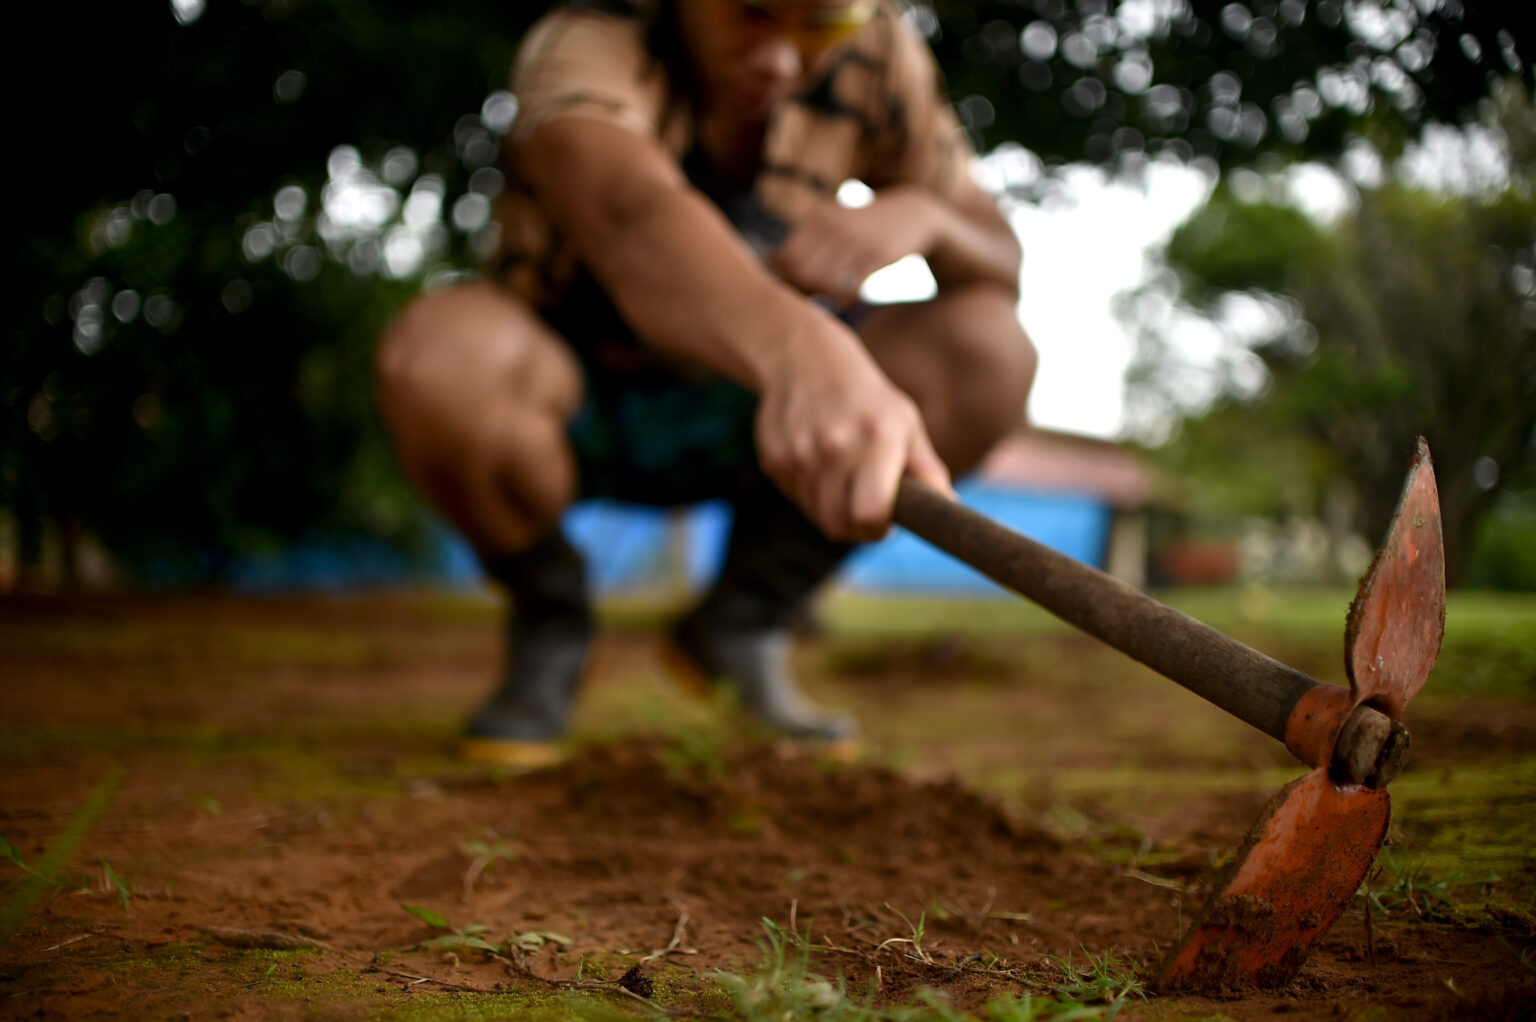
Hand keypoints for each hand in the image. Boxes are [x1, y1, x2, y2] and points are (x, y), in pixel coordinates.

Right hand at [754, 318, 951, 541]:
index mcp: (877, 439)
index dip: (878, 528)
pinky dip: (807, 490)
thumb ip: (926, 469)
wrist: (803, 357)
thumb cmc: (866, 398)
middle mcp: (835, 446)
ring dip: (829, 506)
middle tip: (862, 503)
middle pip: (838, 525)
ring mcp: (800, 453)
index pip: (871, 514)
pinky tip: (815, 460)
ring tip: (839, 473)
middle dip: (853, 524)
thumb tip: (949, 507)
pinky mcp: (773, 458)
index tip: (883, 518)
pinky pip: (793, 497)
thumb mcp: (904, 422)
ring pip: (815, 514)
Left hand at [769, 186, 942, 304]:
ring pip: (825, 283)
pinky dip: (846, 301)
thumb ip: (806, 241)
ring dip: (825, 299)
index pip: (786, 258)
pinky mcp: (880, 255)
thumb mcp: (834, 221)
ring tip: (830, 300)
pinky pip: (853, 289)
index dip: (784, 279)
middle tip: (812, 299)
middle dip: (803, 291)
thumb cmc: (864, 226)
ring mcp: (859, 241)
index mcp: (820, 217)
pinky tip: (848, 300)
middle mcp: (837, 226)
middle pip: (802, 273)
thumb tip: (771, 263)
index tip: (795, 288)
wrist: (915, 213)